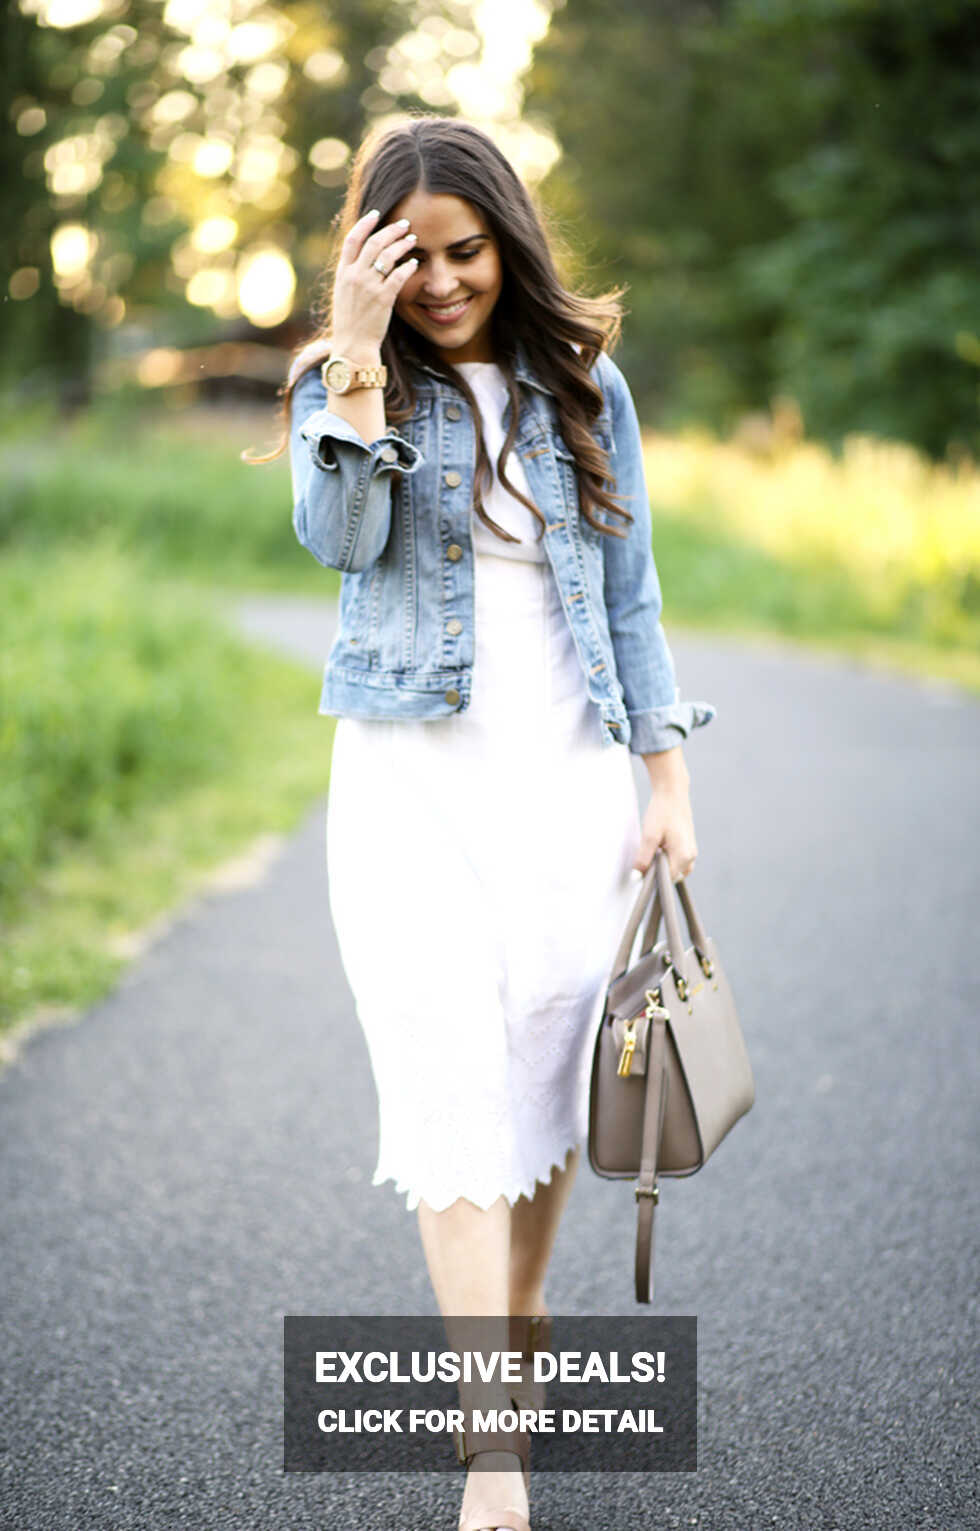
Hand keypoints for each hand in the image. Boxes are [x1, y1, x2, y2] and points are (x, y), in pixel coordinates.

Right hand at [331, 208, 418, 352]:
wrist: (352, 346)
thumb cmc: (350, 322)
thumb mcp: (343, 294)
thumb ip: (351, 274)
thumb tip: (363, 258)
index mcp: (342, 273)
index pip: (352, 240)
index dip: (365, 223)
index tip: (377, 214)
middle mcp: (354, 276)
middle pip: (374, 242)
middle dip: (391, 230)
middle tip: (404, 224)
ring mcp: (368, 287)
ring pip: (387, 255)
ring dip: (402, 244)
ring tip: (413, 239)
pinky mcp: (382, 299)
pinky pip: (398, 275)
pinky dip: (407, 266)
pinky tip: (414, 263)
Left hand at [634, 751, 697, 881]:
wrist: (672, 792)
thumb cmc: (662, 812)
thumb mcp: (649, 835)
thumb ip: (644, 857)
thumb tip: (637, 875)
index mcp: (684, 856)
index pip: (667, 879)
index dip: (653, 878)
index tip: (642, 869)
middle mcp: (691, 856)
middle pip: (673, 876)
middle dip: (659, 872)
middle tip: (647, 857)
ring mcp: (692, 850)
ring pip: (676, 869)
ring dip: (664, 866)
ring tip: (654, 850)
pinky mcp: (688, 845)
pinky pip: (679, 861)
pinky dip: (668, 859)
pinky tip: (659, 846)